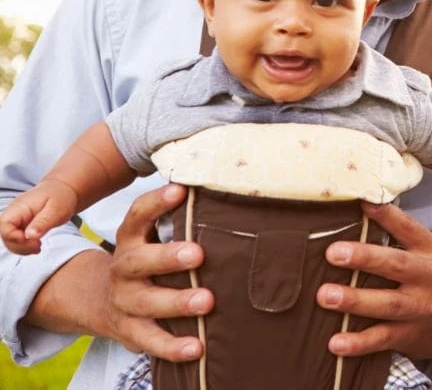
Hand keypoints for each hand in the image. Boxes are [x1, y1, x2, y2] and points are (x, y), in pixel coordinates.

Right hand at [0, 180, 78, 253]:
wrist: (63, 191)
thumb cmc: (60, 198)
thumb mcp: (56, 209)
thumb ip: (42, 222)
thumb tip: (29, 236)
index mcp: (20, 206)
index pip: (5, 224)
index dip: (13, 236)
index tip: (30, 240)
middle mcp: (14, 214)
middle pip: (5, 235)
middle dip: (19, 245)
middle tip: (38, 246)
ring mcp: (16, 221)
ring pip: (9, 240)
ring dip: (22, 248)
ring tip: (38, 246)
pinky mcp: (20, 228)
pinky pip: (17, 241)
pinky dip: (25, 247)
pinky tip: (36, 245)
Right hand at [100, 183, 213, 360]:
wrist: (101, 301)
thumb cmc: (147, 260)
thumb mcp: (151, 237)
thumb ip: (179, 220)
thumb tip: (223, 192)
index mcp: (131, 240)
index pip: (137, 216)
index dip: (155, 203)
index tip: (179, 191)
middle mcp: (124, 269)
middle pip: (139, 261)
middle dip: (168, 257)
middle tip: (198, 253)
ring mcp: (125, 302)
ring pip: (148, 303)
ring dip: (177, 302)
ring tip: (207, 301)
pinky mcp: (132, 332)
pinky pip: (152, 341)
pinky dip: (174, 347)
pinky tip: (198, 347)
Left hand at [317, 202, 431, 361]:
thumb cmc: (421, 280)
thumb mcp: (419, 253)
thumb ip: (393, 234)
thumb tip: (353, 204)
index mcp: (428, 250)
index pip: (408, 228)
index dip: (386, 215)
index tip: (361, 203)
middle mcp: (428, 277)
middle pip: (396, 264)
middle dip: (365, 258)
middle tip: (333, 253)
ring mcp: (420, 308)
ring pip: (388, 303)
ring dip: (355, 299)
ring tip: (325, 296)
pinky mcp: (410, 336)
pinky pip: (382, 338)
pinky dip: (358, 342)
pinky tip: (335, 343)